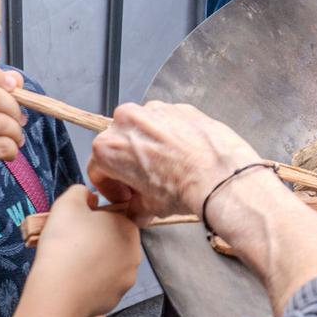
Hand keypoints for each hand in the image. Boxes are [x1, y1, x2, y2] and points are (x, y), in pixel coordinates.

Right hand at [26, 185, 142, 315]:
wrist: (58, 290)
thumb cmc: (65, 241)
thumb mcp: (68, 202)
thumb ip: (81, 192)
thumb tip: (91, 199)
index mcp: (129, 227)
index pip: (114, 218)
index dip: (94, 220)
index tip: (76, 227)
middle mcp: (135, 253)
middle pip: (114, 241)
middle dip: (96, 242)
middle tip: (72, 244)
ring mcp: (128, 279)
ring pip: (110, 265)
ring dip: (95, 263)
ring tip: (71, 265)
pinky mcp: (116, 299)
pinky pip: (104, 285)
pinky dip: (92, 283)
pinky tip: (75, 282)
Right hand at [87, 100, 266, 218]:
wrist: (218, 175)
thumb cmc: (181, 188)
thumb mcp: (150, 207)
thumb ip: (135, 207)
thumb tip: (138, 210)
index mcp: (109, 147)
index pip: (98, 169)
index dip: (110, 187)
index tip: (124, 196)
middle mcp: (126, 121)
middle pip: (120, 144)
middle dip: (129, 164)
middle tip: (146, 183)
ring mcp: (154, 110)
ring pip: (144, 129)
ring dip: (151, 146)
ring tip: (169, 168)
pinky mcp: (179, 107)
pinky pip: (169, 123)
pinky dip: (172, 136)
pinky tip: (185, 155)